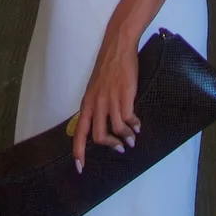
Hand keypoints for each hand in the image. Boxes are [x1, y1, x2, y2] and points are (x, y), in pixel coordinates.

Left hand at [71, 19, 142, 172]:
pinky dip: (133, 126)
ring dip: (125, 138)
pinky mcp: (124, 95)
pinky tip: (137, 125)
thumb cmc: (107, 68)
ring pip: (115, 130)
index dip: (78, 151)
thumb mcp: (95, 89)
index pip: (79, 132)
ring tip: (132, 139)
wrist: (118, 47)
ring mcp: (110, 100)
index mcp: (87, 103)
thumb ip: (97, 106)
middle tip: (121, 149)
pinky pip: (128, 119)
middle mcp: (96, 104)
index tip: (80, 167)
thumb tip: (104, 125)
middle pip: (99, 137)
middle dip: (111, 146)